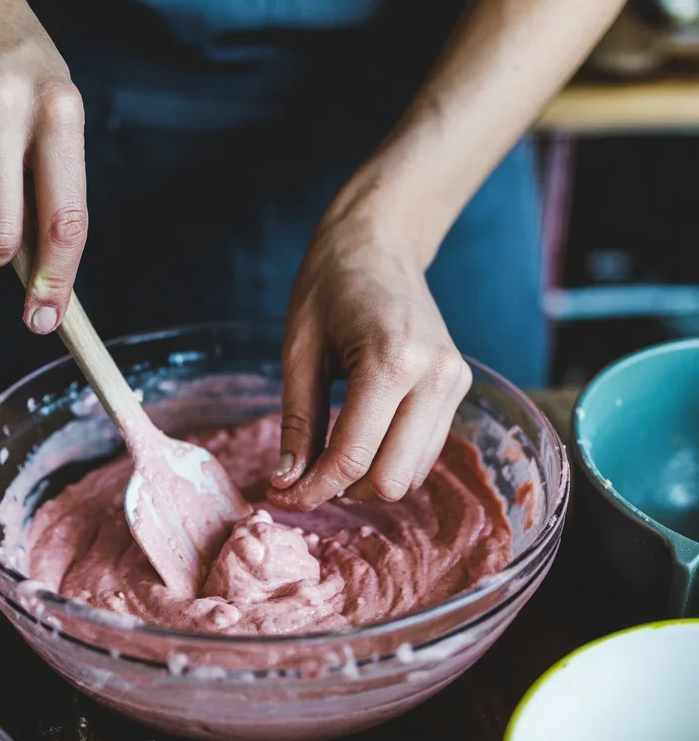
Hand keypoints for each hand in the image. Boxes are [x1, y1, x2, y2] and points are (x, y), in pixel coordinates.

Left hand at [269, 200, 470, 510]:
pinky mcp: (459, 389)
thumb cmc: (329, 287)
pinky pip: (425, 453)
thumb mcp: (299, 352)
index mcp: (392, 359)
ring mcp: (454, 383)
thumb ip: (297, 422)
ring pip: (412, 473)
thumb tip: (287, 483)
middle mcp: (435, 376)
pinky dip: (389, 461)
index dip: (313, 489)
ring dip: (367, 479)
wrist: (379, 245)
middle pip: (391, 478)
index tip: (281, 495)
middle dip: (343, 490)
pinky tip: (360, 440)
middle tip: (304, 478)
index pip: (353, 456)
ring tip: (330, 455)